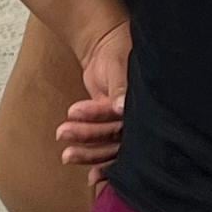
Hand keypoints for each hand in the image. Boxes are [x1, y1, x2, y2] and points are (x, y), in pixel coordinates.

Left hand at [55, 20, 132, 170]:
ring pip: (106, 143)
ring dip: (85, 151)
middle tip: (68, 151)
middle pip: (117, 143)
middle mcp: (138, 121)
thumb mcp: (120, 67)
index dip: (118, 155)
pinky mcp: (108, 121)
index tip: (98, 169)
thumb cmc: (118, 51)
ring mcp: (122, 122)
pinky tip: (71, 159)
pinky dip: (86, 151)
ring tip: (65, 154)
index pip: (135, 136)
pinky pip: (99, 140)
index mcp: (147, 109)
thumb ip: (121, 89)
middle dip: (92, 148)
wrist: (104, 42)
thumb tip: (122, 109)